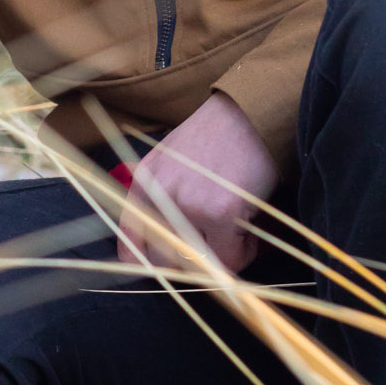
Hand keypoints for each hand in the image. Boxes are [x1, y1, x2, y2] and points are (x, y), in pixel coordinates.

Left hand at [116, 92, 278, 274]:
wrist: (251, 113)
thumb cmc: (217, 137)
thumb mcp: (173, 161)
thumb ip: (162, 200)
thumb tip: (167, 251)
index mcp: (143, 185)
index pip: (130, 247)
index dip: (150, 266)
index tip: (170, 271)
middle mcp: (158, 197)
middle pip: (166, 262)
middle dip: (194, 265)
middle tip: (219, 251)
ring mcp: (188, 206)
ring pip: (200, 263)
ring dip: (224, 257)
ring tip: (242, 235)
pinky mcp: (219, 213)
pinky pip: (230, 258)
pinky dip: (246, 251)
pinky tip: (255, 230)